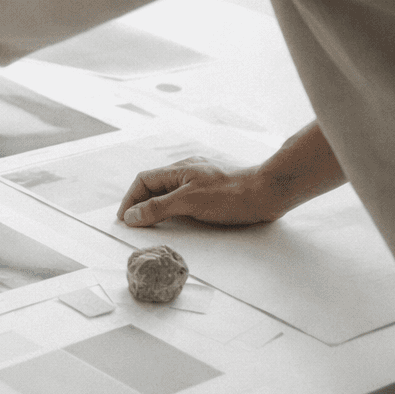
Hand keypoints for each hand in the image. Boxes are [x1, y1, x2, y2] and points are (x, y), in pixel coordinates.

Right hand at [117, 157, 282, 227]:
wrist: (270, 192)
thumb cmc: (232, 194)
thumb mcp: (189, 202)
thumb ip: (158, 208)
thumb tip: (131, 216)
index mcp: (179, 169)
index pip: (144, 181)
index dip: (131, 199)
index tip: (125, 219)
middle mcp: (188, 170)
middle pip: (155, 186)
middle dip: (141, 203)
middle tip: (135, 224)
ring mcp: (202, 179)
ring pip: (171, 191)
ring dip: (158, 206)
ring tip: (152, 224)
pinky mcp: (215, 190)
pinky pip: (186, 197)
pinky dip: (175, 208)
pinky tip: (180, 219)